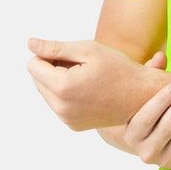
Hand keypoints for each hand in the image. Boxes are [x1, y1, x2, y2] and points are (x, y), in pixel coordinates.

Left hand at [26, 37, 169, 130]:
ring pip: (46, 92)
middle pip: (37, 79)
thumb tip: (30, 44)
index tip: (71, 55)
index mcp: (63, 87)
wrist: (141, 96)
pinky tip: (88, 90)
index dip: (49, 55)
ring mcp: (66, 119)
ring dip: (59, 82)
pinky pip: (58, 104)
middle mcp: (61, 108)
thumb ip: (55, 48)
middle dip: (52, 69)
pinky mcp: (73, 125)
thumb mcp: (88, 50)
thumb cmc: (118, 69)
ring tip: (86, 78)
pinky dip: (67, 95)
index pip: (33, 65)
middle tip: (81, 66)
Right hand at [97, 53, 170, 169]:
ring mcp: (165, 161)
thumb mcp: (145, 92)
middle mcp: (145, 153)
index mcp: (131, 135)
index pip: (146, 118)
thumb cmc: (150, 107)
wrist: (155, 135)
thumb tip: (160, 57)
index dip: (162, 100)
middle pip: (167, 127)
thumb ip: (151, 74)